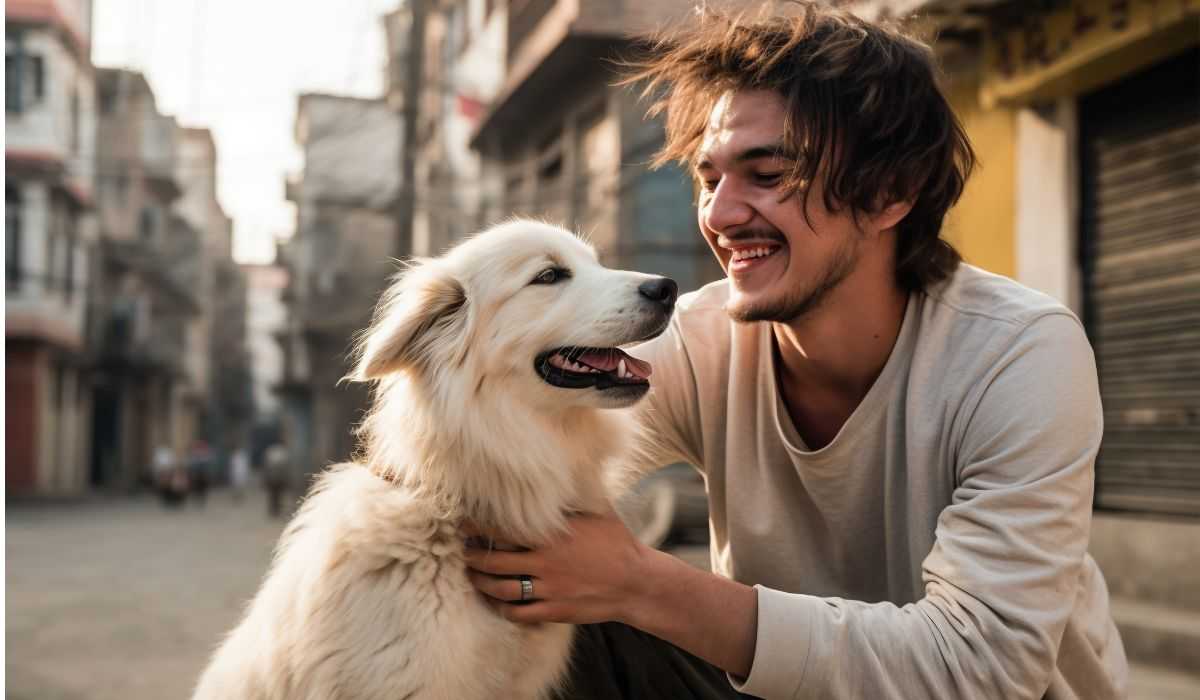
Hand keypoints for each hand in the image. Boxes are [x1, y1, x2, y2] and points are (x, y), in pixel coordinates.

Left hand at [462, 510, 650, 624]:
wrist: (636, 581)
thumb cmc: (618, 542)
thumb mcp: (597, 510)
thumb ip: (574, 494)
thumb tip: (563, 465)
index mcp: (551, 536)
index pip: (502, 531)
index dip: (477, 528)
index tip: (462, 524)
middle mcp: (545, 563)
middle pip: (493, 563)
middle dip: (471, 558)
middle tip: (460, 553)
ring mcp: (549, 589)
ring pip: (500, 590)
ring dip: (481, 584)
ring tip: (472, 577)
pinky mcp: (554, 611)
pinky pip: (518, 613)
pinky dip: (502, 608)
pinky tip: (497, 601)